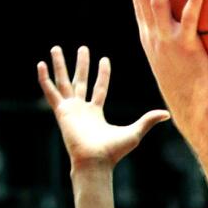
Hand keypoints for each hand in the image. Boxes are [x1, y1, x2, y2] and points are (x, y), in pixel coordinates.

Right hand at [38, 45, 168, 173]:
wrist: (95, 160)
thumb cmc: (113, 151)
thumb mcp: (135, 132)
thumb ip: (148, 121)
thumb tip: (167, 115)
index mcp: (96, 113)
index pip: (99, 88)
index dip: (102, 74)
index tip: (104, 59)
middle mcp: (81, 109)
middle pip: (81, 81)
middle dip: (82, 64)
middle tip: (82, 47)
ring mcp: (70, 109)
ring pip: (63, 82)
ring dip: (59, 65)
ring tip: (55, 48)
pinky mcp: (61, 111)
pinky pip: (50, 92)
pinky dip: (44, 79)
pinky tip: (40, 64)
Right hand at [131, 0, 207, 121]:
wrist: (189, 107)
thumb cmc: (184, 84)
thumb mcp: (172, 59)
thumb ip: (173, 39)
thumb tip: (182, 25)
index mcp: (148, 37)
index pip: (138, 3)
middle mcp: (153, 36)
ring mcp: (167, 41)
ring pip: (157, 4)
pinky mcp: (186, 48)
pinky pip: (189, 20)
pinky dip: (194, 0)